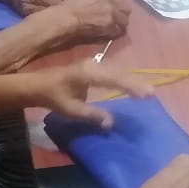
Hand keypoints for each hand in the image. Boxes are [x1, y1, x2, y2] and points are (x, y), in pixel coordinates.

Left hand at [25, 61, 152, 123]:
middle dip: (136, 83)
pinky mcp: (93, 67)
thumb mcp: (70, 109)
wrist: (36, 85)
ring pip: (117, 71)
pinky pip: (112, 72)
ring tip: (146, 91)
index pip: (114, 79)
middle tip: (152, 94)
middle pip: (119, 73)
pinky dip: (124, 79)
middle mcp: (92, 65)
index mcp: (87, 73)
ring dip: (132, 80)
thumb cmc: (52, 97)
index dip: (131, 86)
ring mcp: (93, 64)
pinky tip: (132, 86)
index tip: (146, 94)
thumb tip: (111, 123)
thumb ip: (91, 115)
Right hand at [57, 0, 130, 41]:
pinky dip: (114, 32)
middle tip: (117, 19)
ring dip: (120, 24)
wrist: (67, 17)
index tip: (115, 9)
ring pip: (125, 20)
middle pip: (127, 8)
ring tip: (113, 27)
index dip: (118, 5)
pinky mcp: (110, 24)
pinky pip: (118, 30)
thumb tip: (103, 3)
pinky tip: (108, 33)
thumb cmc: (71, 6)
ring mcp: (112, 12)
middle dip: (122, 14)